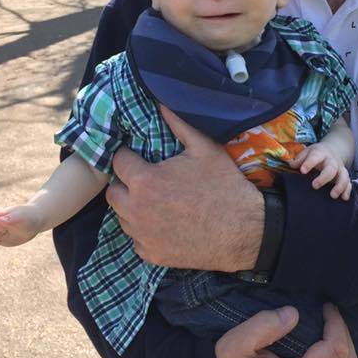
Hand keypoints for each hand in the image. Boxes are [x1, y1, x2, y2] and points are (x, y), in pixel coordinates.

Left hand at [107, 105, 262, 271]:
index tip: (139, 157)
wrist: (245, 231)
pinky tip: (164, 224)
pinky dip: (146, 232)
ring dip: (133, 208)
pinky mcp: (153, 255)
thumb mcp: (205, 149)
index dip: (129, 156)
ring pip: (122, 218)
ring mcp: (143, 236)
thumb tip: (161, 102)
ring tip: (156, 202)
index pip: (118, 162)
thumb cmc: (225, 186)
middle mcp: (136, 210)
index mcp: (145, 181)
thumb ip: (179, 124)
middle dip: (125, 184)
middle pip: (113, 193)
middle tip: (146, 180)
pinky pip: (137, 241)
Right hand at [215, 303, 357, 357]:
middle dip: (344, 336)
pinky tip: (325, 353)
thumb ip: (264, 325)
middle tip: (330, 316)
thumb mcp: (235, 345)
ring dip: (344, 352)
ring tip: (329, 331)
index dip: (337, 325)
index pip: (336, 352)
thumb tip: (294, 314)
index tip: (327, 307)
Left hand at [289, 145, 351, 199]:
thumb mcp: (307, 152)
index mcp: (321, 153)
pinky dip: (347, 191)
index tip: (303, 171)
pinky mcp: (344, 176)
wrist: (332, 150)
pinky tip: (344, 198)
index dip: (309, 163)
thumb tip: (292, 165)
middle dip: (324, 177)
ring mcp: (340, 169)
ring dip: (339, 186)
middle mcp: (332, 161)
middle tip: (314, 186)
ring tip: (332, 196)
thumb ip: (300, 159)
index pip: (315, 156)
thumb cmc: (316, 154)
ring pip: (343, 176)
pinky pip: (348, 183)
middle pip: (331, 168)